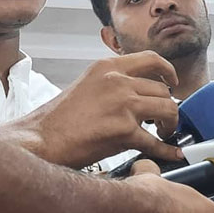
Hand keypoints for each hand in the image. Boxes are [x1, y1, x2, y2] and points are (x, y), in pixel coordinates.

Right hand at [7, 52, 182, 167]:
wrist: (39, 140)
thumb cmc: (58, 121)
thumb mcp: (87, 86)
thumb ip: (114, 86)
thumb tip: (140, 95)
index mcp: (107, 68)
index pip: (151, 59)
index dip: (168, 71)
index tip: (173, 82)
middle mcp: (117, 81)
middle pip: (163, 90)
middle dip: (168, 107)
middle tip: (162, 121)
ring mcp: (122, 104)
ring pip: (168, 109)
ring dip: (169, 124)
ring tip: (161, 133)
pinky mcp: (124, 130)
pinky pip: (156, 141)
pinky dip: (167, 149)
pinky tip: (172, 153)